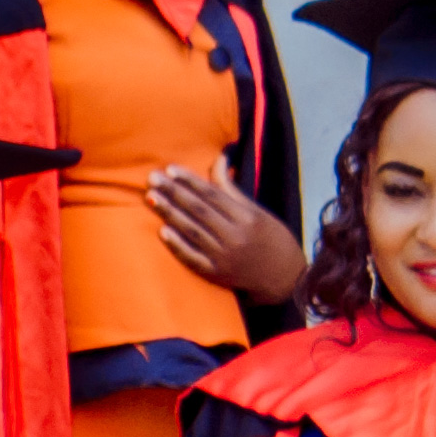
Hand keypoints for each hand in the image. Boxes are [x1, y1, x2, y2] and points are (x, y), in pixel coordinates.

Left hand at [148, 164, 310, 305]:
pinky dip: (177, 245)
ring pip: (192, 231)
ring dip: (169, 214)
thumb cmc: (271, 238)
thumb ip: (231, 188)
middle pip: (199, 211)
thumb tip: (219, 158)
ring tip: (150, 198)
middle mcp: (235, 237)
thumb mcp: (257, 211)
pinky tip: (162, 231)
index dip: (190, 181)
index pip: (212, 195)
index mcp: (247, 218)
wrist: (285, 278)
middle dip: (173, 193)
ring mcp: (225, 257)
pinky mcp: (217, 274)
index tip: (170, 169)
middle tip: (152, 178)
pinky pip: (193, 259)